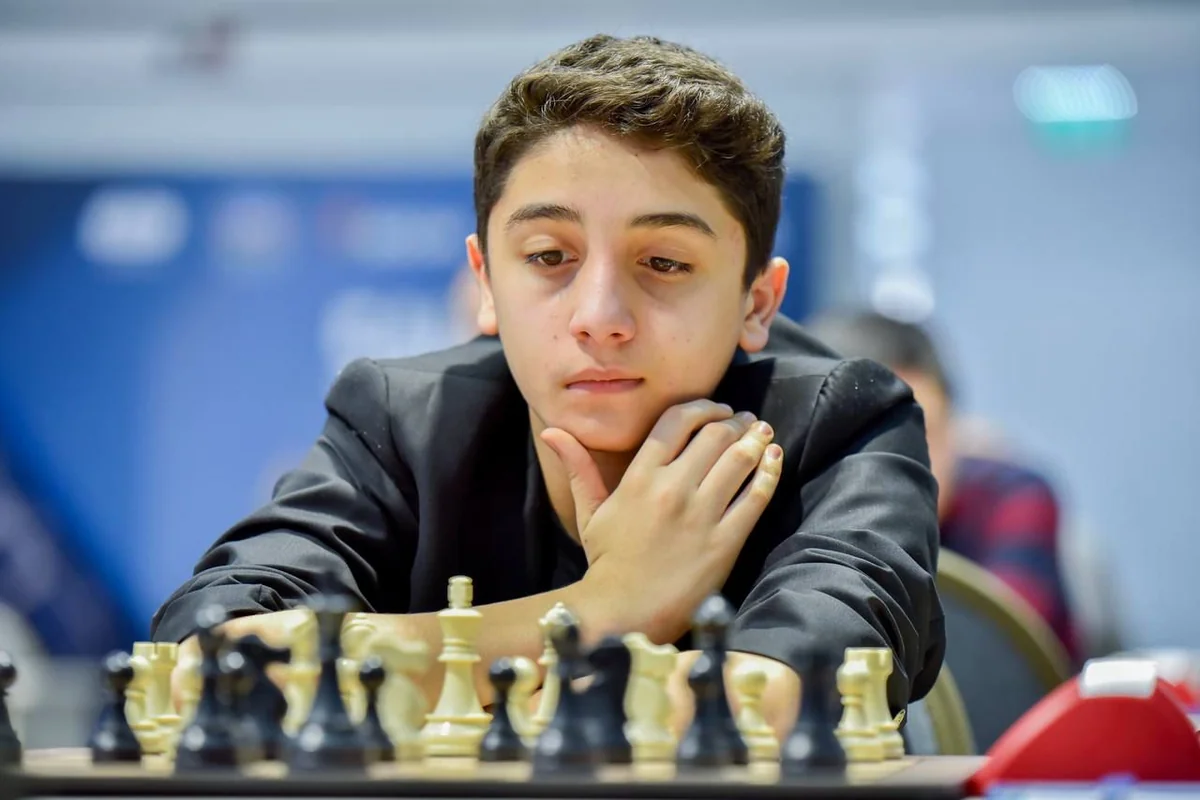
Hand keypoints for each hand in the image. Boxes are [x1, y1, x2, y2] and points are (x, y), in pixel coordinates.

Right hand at [541, 400, 782, 641]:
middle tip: (745, 420)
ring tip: (762, 432)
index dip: (702, 407)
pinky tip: (774, 459)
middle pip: (714, 435)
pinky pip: (755, 496)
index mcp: (639, 477)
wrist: (625, 611)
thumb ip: (577, 467)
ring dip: (756, 439)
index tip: (716, 408)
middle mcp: (672, 489)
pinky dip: (769, 472)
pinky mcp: (725, 540)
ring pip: (739, 459)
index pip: (677, 421)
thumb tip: (552, 432)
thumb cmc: (607, 561)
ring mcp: (701, 515)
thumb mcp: (590, 511)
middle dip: (734, 421)